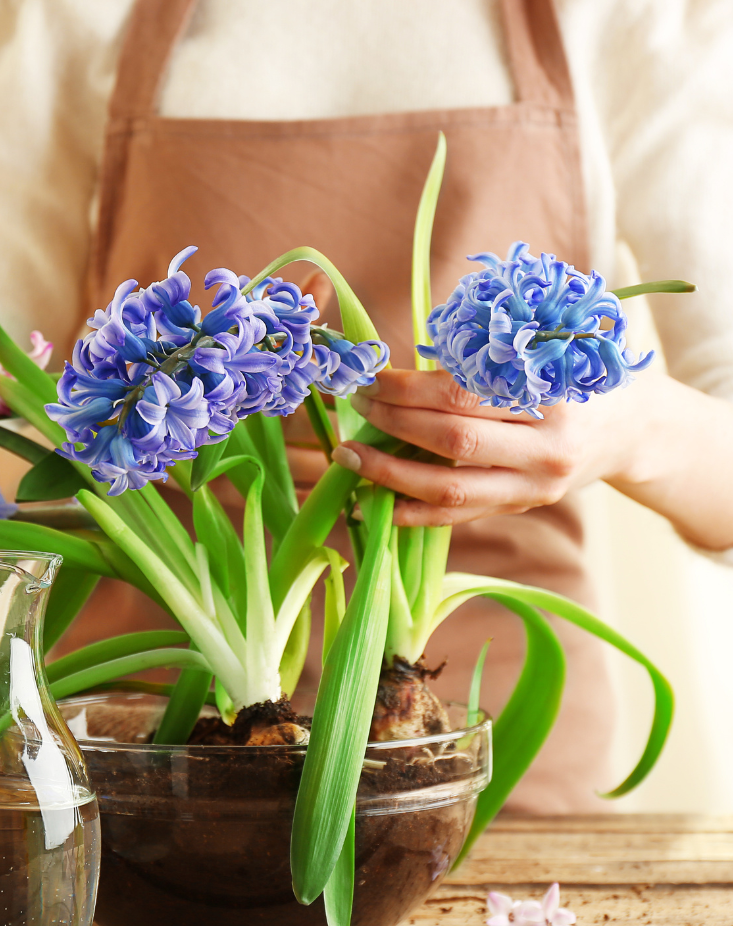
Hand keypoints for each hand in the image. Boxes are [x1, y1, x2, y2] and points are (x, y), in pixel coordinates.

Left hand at [330, 369, 640, 527]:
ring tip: (350, 459)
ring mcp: (534, 486)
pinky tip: (382, 502)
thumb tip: (406, 362)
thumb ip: (492, 355)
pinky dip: (417, 512)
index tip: (372, 379)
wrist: (633, 429)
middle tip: (357, 407)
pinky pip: (462, 516)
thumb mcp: (551, 352)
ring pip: (451, 488)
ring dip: (391, 474)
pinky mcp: (523, 508)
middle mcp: (546, 447)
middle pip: (453, 440)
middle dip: (393, 424)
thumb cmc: (581, 377)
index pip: (464, 394)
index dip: (408, 389)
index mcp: (552, 396)